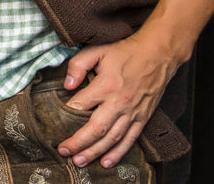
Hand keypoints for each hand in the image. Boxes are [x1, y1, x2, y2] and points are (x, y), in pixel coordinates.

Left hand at [56, 33, 182, 168]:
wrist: (158, 54)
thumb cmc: (125, 51)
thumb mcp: (98, 51)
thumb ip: (78, 65)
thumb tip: (67, 85)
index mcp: (106, 85)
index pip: (81, 105)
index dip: (66, 115)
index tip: (54, 124)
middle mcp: (119, 102)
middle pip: (96, 129)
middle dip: (79, 143)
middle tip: (64, 152)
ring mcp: (132, 112)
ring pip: (112, 138)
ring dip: (95, 152)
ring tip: (80, 161)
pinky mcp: (143, 117)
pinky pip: (130, 139)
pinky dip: (118, 153)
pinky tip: (106, 162)